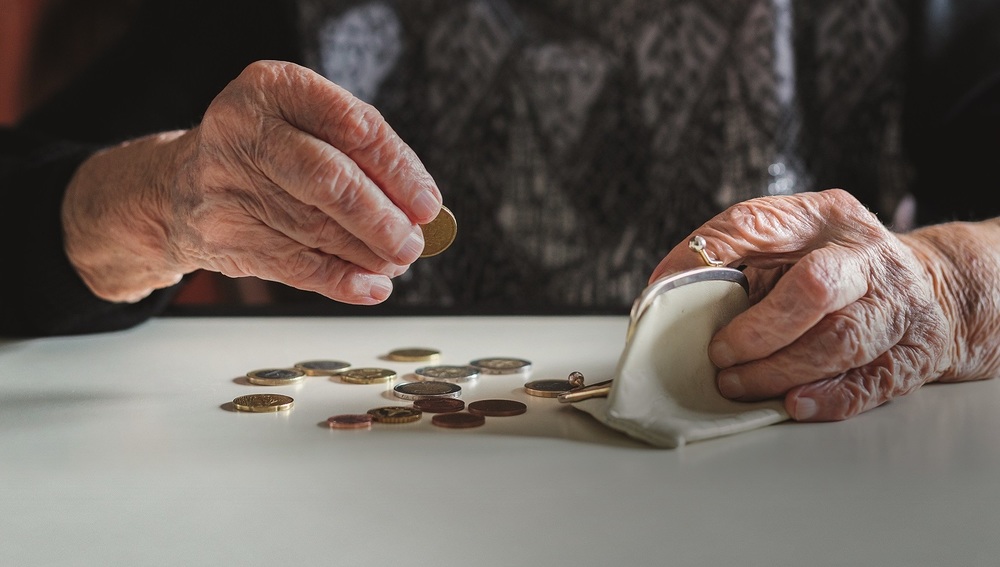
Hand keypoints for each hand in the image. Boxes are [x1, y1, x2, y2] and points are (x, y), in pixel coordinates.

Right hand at [63, 60, 440, 303]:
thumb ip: (359, 154)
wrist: (180, 186)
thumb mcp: (304, 124)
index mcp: (273, 87)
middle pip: (329, 180)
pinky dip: (341, 280)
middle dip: (382, 219)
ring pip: (315, 228)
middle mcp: (242, 130)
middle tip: (413, 242)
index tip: (428, 203)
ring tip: (397, 262)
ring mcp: (226, 184)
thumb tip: (421, 209)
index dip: (398, 169)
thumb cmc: (266, 151)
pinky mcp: (223, 234)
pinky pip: (295, 265)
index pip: (352, 126)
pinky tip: (370, 286)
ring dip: (367, 253)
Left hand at [649, 189, 997, 421]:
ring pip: (840, 341)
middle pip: (814, 288)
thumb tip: (667, 292)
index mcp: (822, 217)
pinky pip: (872, 381)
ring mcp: (895, 305)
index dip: (706, 255)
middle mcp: (864, 256)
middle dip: (758, 329)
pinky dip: (829, 397)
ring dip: (779, 370)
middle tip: (718, 353)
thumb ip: (739, 259)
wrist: (935, 287)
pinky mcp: (913, 352)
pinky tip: (792, 404)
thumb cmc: (838, 266)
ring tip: (737, 384)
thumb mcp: (794, 241)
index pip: (758, 222)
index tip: (665, 288)